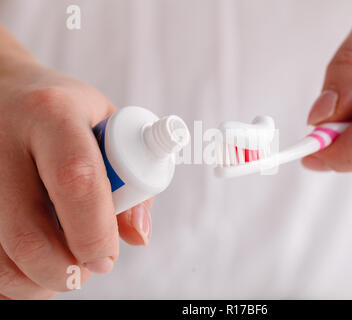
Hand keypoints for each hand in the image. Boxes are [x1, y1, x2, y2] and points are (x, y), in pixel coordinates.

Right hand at [0, 37, 151, 298]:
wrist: (5, 91)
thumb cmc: (69, 115)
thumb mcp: (109, 126)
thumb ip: (133, 181)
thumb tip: (137, 237)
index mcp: (53, 114)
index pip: (77, 180)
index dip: (95, 231)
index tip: (106, 256)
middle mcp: (3, 140)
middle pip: (28, 234)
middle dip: (66, 270)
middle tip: (86, 267)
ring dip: (36, 282)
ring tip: (60, 263)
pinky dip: (10, 279)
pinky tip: (29, 263)